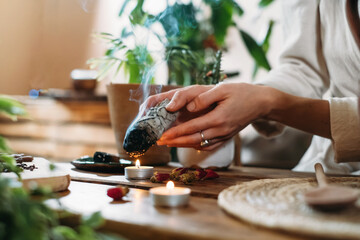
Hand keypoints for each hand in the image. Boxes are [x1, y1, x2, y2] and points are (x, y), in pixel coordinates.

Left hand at [157, 83, 272, 149]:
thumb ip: (204, 98)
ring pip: (200, 144)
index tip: (163, 135)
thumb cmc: (242, 93)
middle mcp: (221, 130)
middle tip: (160, 142)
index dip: (176, 133)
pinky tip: (188, 144)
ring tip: (170, 143)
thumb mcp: (223, 89)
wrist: (262, 103)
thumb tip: (189, 106)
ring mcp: (225, 136)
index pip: (192, 128)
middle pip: (193, 140)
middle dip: (175, 142)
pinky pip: (209, 145)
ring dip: (184, 145)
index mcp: (218, 118)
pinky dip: (196, 146)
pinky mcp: (227, 137)